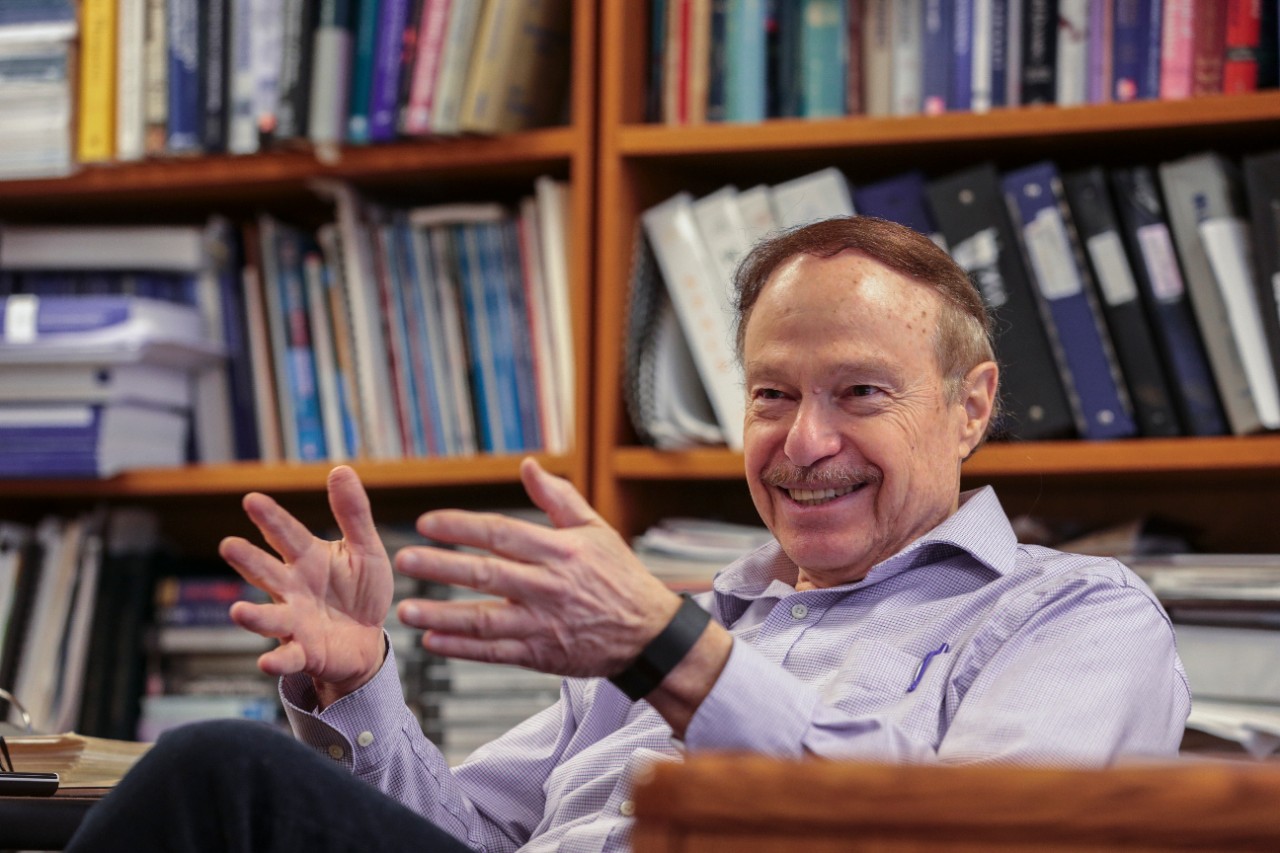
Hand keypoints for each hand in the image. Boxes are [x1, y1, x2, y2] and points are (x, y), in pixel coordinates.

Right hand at [218, 465, 393, 705]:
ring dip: (253, 616)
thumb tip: (341, 469)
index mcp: (307, 558)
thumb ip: (353, 514)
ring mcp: (294, 621)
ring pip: (269, 617)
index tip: (252, 500)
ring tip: (238, 611)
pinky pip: (288, 658)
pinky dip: (278, 661)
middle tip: (228, 545)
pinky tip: (267, 661)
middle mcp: (292, 588)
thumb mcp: (365, 549)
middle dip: (248, 560)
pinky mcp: (304, 652)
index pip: (286, 534)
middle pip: (267, 572)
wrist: (368, 640)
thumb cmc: (361, 591)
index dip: (270, 518)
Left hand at [394, 458, 680, 677]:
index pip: (501, 534)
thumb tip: (528, 466)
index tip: (427, 523)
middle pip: (485, 574)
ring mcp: (543, 623)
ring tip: (407, 611)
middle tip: (404, 561)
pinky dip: (462, 649)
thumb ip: (558, 498)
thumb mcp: (596, 530)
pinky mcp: (542, 654)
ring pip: (484, 619)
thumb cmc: (620, 577)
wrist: (648, 634)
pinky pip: (495, 652)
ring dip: (442, 615)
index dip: (461, 527)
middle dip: (440, 567)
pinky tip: (433, 642)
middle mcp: (548, 586)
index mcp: (560, 550)